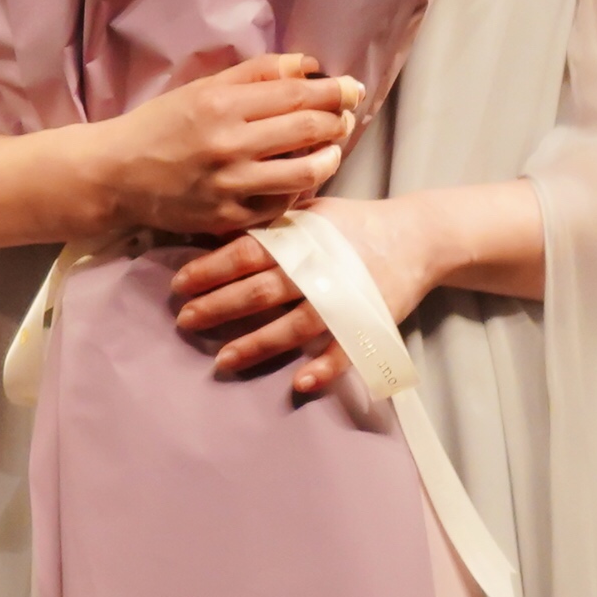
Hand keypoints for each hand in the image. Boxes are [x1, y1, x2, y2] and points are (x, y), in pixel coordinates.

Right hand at [83, 53, 361, 238]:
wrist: (115, 174)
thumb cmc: (158, 125)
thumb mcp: (199, 89)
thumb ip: (254, 74)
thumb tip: (307, 64)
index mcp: (220, 105)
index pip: (296, 94)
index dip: (334, 90)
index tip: (351, 87)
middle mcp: (228, 144)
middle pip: (309, 129)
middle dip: (339, 120)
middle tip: (346, 116)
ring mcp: (230, 185)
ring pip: (306, 172)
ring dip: (330, 157)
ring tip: (331, 149)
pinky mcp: (228, 217)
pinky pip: (282, 204)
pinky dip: (298, 189)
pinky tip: (297, 178)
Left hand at [170, 194, 436, 394]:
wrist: (416, 236)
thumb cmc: (350, 224)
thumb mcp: (306, 213)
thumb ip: (268, 226)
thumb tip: (215, 231)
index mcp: (298, 240)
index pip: (245, 254)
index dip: (209, 269)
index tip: (179, 285)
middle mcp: (317, 269)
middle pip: (261, 291)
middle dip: (219, 307)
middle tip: (185, 321)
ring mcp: (344, 299)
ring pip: (295, 325)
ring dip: (258, 344)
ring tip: (223, 361)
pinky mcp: (369, 323)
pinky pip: (346, 351)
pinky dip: (325, 368)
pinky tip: (300, 384)